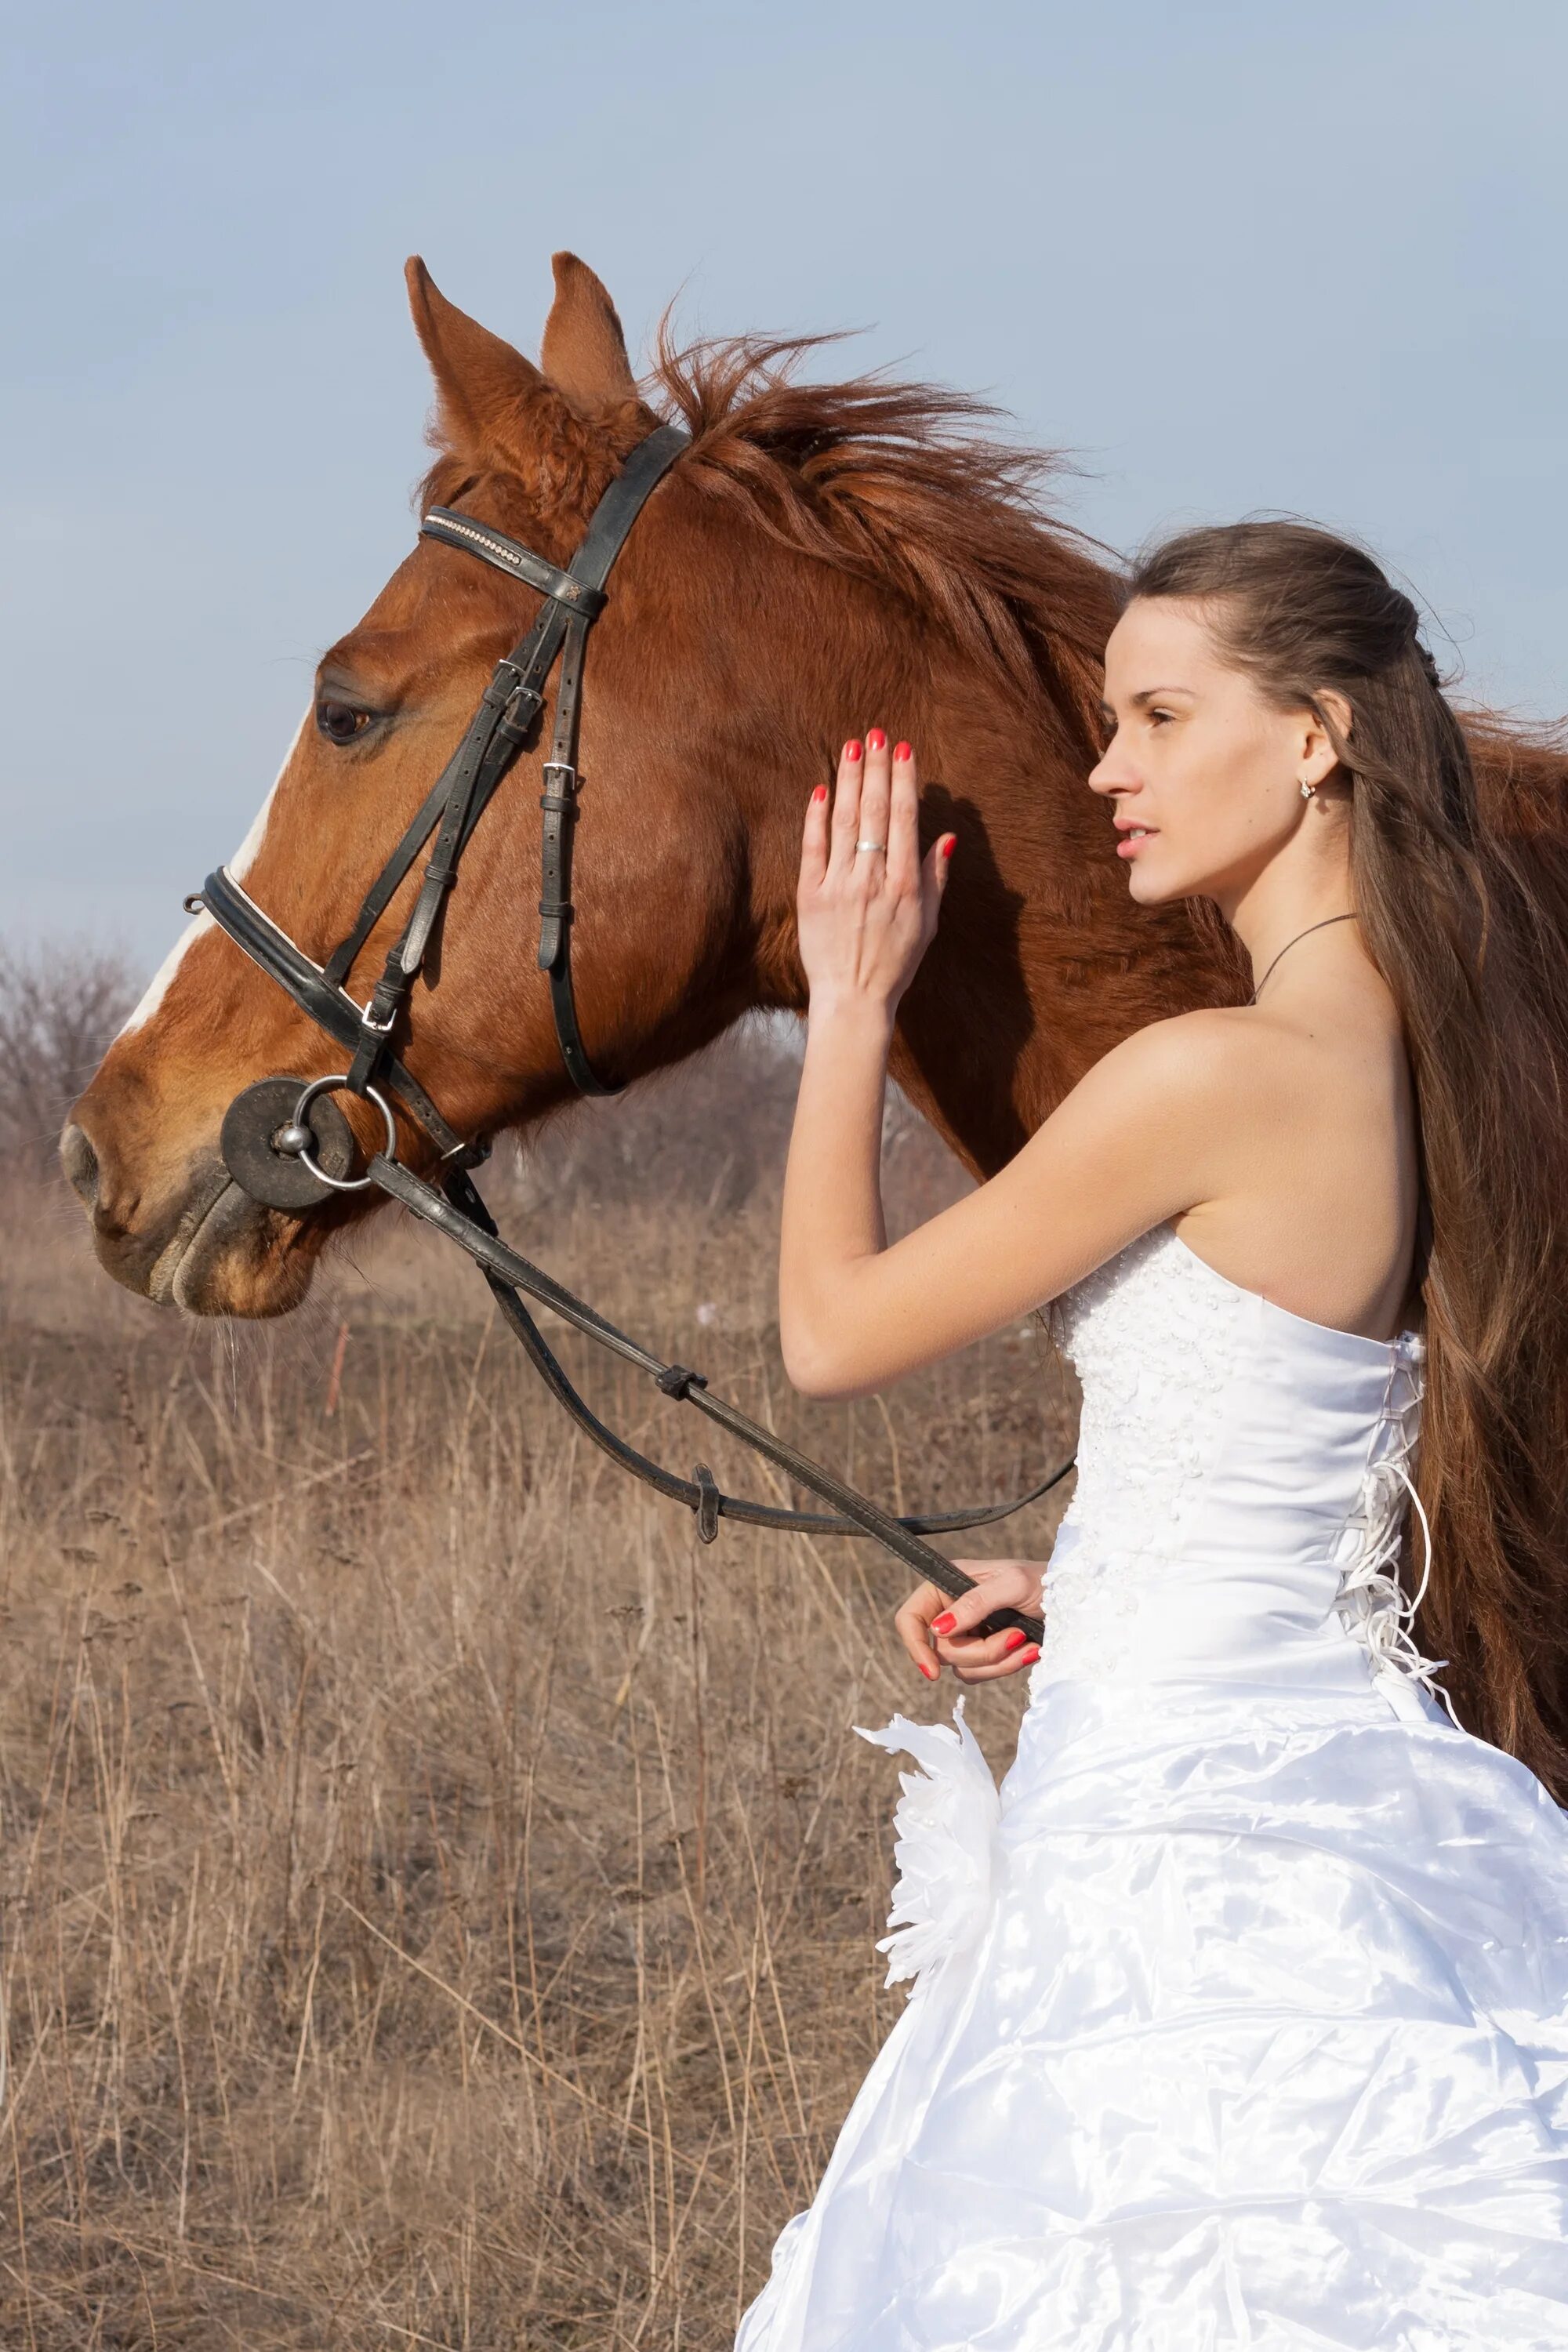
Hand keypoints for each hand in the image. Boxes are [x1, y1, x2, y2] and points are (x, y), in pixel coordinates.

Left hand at [798, 732, 953, 1014]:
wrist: (854, 1000)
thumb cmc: (896, 963)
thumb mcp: (928, 923)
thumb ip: (935, 879)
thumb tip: (944, 838)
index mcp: (906, 884)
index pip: (903, 819)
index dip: (902, 781)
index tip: (902, 750)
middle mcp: (873, 879)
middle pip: (873, 812)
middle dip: (875, 768)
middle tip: (875, 734)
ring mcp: (839, 886)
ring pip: (843, 822)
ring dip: (847, 781)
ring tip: (851, 748)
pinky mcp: (810, 897)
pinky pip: (812, 849)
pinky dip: (816, 818)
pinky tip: (821, 790)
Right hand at [894, 1559, 1044, 1684]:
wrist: (1069, 1599)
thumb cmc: (1041, 1580)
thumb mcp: (1011, 1584)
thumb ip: (975, 1603)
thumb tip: (939, 1628)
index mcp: (946, 1586)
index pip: (910, 1618)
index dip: (915, 1645)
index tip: (932, 1671)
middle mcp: (951, 1611)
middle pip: (942, 1651)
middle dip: (981, 1652)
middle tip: (1015, 1637)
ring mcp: (967, 1634)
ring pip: (962, 1668)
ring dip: (997, 1661)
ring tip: (1026, 1642)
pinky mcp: (984, 1654)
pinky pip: (981, 1675)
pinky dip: (1006, 1667)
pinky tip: (1029, 1651)